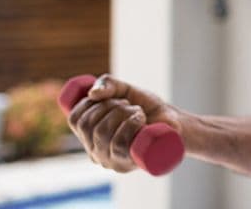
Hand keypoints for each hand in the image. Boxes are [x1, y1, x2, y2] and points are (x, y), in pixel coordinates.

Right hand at [67, 74, 182, 171]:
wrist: (175, 121)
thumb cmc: (147, 108)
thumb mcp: (126, 90)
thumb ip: (108, 84)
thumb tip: (92, 93)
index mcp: (90, 138)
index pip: (75, 120)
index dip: (89, 103)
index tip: (110, 98)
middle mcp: (97, 153)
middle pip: (89, 126)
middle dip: (110, 106)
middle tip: (128, 105)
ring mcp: (113, 161)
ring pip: (103, 133)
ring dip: (123, 113)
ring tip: (137, 112)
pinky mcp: (130, 165)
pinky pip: (119, 145)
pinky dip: (130, 125)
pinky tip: (141, 119)